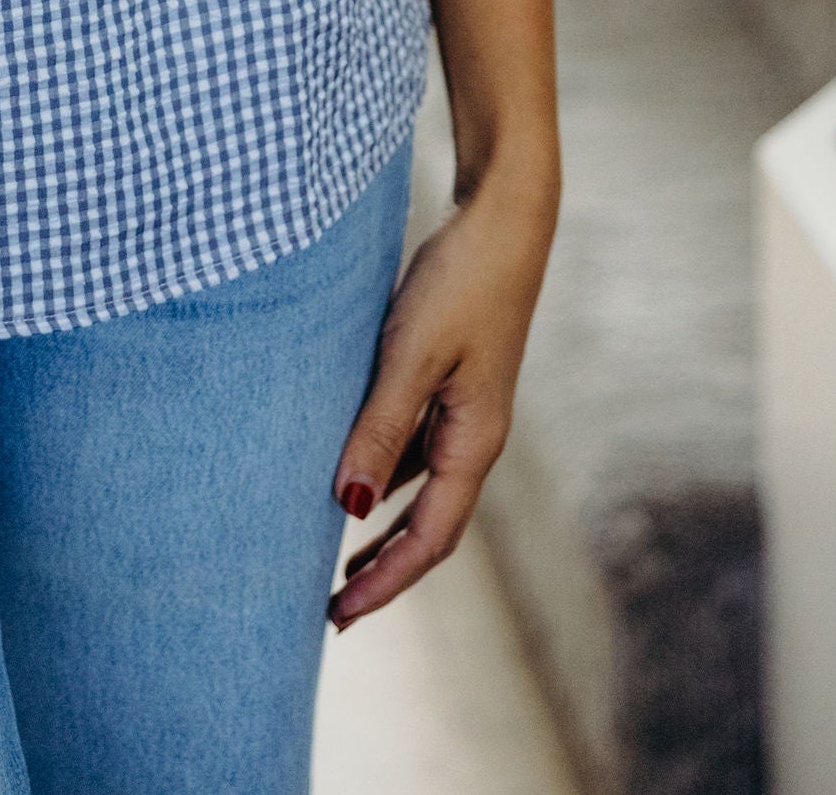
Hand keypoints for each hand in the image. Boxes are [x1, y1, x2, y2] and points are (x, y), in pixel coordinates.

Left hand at [327, 160, 556, 628]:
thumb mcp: (411, 353)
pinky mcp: (452, 379)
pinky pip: (415, 448)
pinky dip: (385, 475)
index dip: (385, 582)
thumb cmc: (461, 280)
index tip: (339, 617)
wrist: (502, 218)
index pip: (429, 539)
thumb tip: (352, 507)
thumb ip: (381, 427)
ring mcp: (465, 409)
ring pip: (421, 490)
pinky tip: (354, 474)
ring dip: (383, 526)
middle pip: (429, 527)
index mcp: (475, 443)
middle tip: (333, 609)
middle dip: (384, 570)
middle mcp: (474, 437)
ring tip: (336, 560)